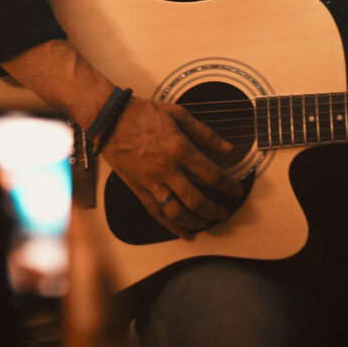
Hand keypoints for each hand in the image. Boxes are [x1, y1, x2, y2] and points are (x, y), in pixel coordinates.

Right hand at [100, 96, 243, 237]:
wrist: (110, 119)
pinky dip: (172, 227)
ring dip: (196, 222)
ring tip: (207, 223)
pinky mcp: (138, 189)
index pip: (211, 174)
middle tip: (224, 212)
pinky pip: (157, 214)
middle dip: (214, 210)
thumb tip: (227, 149)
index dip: (228, 186)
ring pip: (176, 212)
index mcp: (178, 148)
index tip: (236, 190)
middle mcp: (166, 169)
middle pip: (196, 200)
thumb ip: (205, 134)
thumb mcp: (178, 114)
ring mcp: (151, 182)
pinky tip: (184, 233)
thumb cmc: (143, 113)